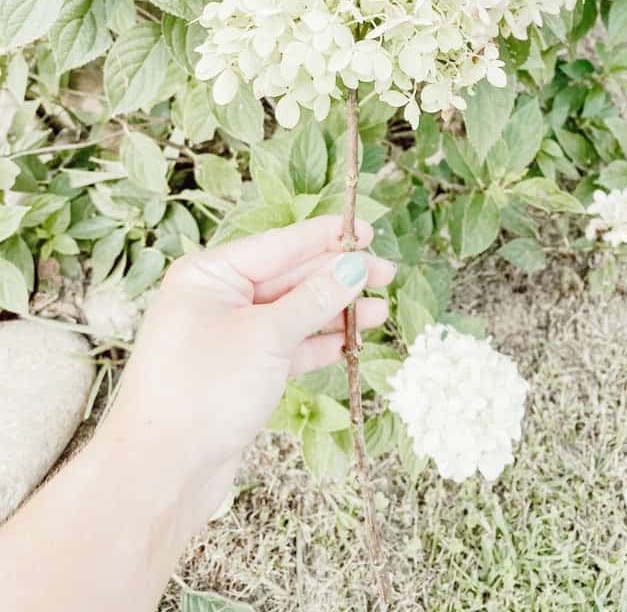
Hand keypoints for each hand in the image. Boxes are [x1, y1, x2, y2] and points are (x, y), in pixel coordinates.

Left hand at [98, 215, 394, 522]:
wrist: (162, 471)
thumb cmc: (203, 390)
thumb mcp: (266, 335)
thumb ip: (314, 298)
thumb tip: (354, 266)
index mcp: (210, 274)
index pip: (280, 244)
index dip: (327, 237)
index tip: (367, 232)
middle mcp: (217, 299)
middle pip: (289, 277)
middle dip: (337, 276)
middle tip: (387, 274)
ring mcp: (229, 336)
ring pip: (292, 314)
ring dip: (335, 312)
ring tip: (379, 310)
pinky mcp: (241, 372)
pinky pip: (287, 346)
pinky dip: (318, 344)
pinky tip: (351, 341)